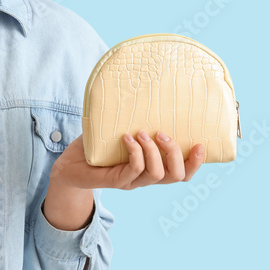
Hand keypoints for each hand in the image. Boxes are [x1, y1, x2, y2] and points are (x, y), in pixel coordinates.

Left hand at [52, 130, 204, 190]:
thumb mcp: (121, 130)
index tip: (200, 144)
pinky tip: (127, 138)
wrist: (69, 164)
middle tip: (163, 133)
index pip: (183, 173)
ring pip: (156, 175)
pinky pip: (133, 170)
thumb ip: (136, 119)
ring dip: (154, 151)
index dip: (195, 163)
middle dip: (176, 154)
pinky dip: (135, 152)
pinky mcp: (115, 180)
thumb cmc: (97, 145)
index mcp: (153, 167)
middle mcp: (145, 178)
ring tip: (141, 132)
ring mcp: (131, 181)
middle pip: (176, 177)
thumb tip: (148, 87)